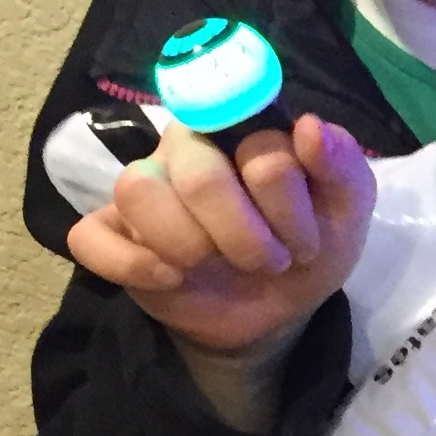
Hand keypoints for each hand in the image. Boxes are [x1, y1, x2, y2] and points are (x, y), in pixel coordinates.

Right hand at [67, 114, 374, 355]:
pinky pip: (89, 236)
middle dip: (246, 235)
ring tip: (218, 267)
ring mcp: (142, 189)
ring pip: (137, 189)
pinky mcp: (111, 234)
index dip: (283, 198)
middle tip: (269, 261)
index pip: (256, 141)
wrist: (279, 309)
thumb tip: (309, 126)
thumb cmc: (308, 242)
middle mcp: (185, 147)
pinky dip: (132, 263)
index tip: (306, 237)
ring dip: (191, 246)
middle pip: (200, 174)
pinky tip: (171, 280)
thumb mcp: (346, 211)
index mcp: (241, 128)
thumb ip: (341, 164)